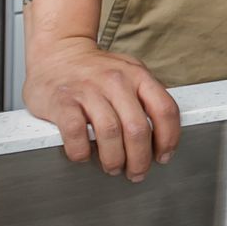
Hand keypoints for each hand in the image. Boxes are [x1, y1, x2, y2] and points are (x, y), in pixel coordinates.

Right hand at [23, 35, 181, 179]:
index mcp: (138, 75)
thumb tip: (164, 130)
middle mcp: (116, 80)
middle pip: (138, 128)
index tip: (163, 157)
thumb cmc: (95, 70)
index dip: (169, 139)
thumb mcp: (129, 72)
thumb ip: (146, 95)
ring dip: (114, 159)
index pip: (165, 109)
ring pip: (110, 133)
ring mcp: (88, 90)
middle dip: (140, 159)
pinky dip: (82, 152)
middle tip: (136, 173)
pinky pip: (76, 133)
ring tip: (113, 167)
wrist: (57, 52)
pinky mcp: (63, 101)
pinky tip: (84, 156)